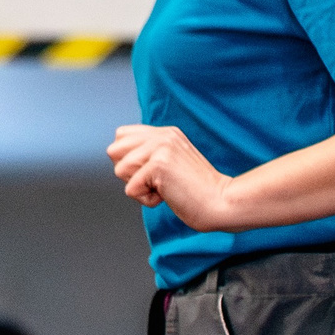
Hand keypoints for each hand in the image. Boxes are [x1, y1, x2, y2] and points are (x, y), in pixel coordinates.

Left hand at [109, 123, 235, 230]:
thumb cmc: (198, 192)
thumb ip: (150, 155)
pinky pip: (130, 189)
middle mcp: (161, 135)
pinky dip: (147, 200)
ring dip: (139, 188)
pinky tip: (168, 196)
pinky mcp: (159, 164)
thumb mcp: (173, 164)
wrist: (221, 202)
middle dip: (128, 173)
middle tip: (156, 181)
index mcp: (165, 132)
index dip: (127, 159)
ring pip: (120, 170)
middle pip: (114, 150)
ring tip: (165, 188)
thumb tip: (119, 160)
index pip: (121, 135)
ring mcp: (160, 147)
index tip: (152, 173)